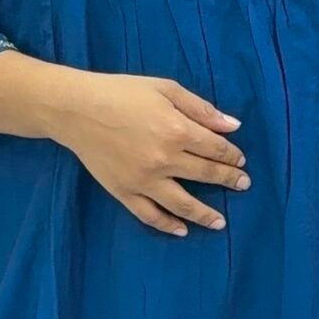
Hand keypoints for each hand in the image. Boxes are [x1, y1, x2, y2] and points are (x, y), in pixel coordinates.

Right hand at [51, 71, 250, 236]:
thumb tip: (233, 126)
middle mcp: (165, 160)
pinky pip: (150, 215)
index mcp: (177, 131)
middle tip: (243, 185)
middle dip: (229, 180)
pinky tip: (182, 229)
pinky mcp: (124, 192)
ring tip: (221, 222)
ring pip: (183, 204)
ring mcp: (144, 181)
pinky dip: (168, 225)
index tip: (240, 160)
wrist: (75, 109)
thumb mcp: (165, 89)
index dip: (232, 155)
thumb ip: (201, 109)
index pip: (216, 149)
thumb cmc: (121, 92)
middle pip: (206, 175)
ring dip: (206, 214)